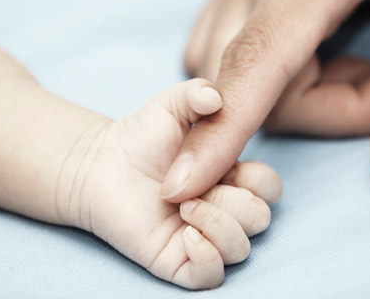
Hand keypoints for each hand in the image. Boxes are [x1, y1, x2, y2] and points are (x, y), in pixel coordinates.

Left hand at [54, 79, 280, 289]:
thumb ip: (197, 93)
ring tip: (183, 207)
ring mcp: (202, 237)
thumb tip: (216, 99)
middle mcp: (222, 209)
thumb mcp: (171, 104)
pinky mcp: (178, 261)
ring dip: (218, 226)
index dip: (257, 179)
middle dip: (235, 202)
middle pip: (261, 219)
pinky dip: (207, 256)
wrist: (99, 164)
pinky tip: (186, 233)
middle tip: (194, 189)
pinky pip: (211, 276)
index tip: (226, 164)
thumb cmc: (139, 136)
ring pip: (241, 250)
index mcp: (231, 176)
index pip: (270, 189)